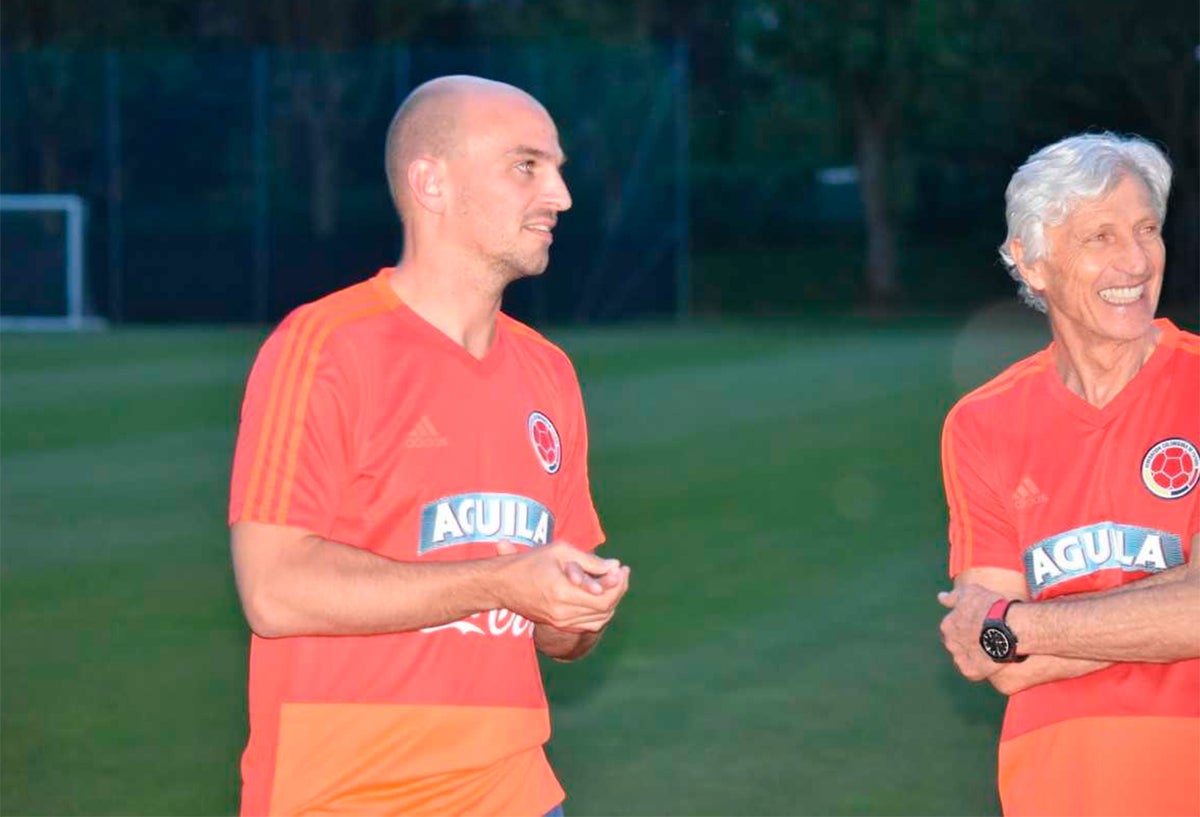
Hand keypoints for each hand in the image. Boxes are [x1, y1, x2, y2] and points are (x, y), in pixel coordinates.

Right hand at [494, 540, 629, 631]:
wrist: (502, 585)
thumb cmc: (529, 562)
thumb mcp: (560, 551)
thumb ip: (589, 560)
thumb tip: (615, 566)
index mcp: (562, 593)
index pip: (603, 597)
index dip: (618, 583)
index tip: (622, 568)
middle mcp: (562, 613)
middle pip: (604, 609)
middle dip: (618, 591)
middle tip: (621, 573)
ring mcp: (560, 623)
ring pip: (599, 619)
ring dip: (611, 602)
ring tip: (613, 582)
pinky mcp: (559, 625)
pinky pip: (589, 624)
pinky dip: (600, 612)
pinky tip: (601, 596)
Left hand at [938, 583, 1007, 680]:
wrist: (1008, 628)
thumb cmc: (990, 607)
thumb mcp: (970, 593)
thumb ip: (953, 597)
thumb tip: (941, 597)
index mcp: (946, 625)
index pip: (951, 628)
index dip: (965, 627)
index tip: (977, 626)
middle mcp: (949, 643)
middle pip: (955, 644)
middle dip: (966, 641)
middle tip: (984, 638)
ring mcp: (958, 658)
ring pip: (963, 658)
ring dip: (972, 655)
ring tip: (990, 649)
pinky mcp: (970, 671)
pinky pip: (972, 671)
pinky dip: (980, 668)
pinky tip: (991, 660)